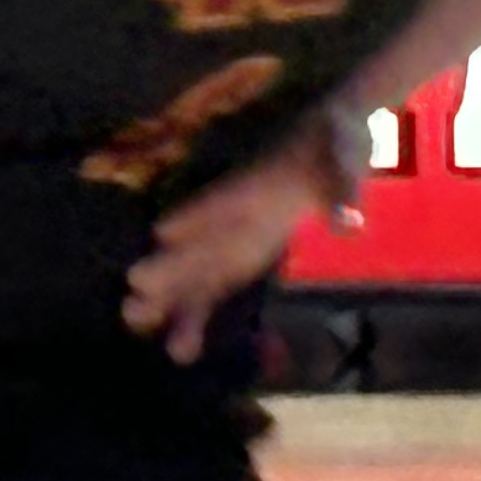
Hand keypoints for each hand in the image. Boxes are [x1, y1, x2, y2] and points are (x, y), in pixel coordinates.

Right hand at [122, 99, 370, 364]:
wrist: (332, 136)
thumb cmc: (336, 141)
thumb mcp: (345, 159)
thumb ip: (342, 194)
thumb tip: (347, 223)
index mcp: (260, 184)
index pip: (226, 200)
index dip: (199, 214)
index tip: (163, 233)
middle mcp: (240, 211)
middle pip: (200, 241)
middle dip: (169, 264)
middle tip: (134, 290)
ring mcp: (238, 233)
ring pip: (200, 269)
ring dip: (173, 296)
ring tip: (134, 323)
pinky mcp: (246, 250)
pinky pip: (216, 283)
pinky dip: (198, 310)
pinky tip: (182, 345)